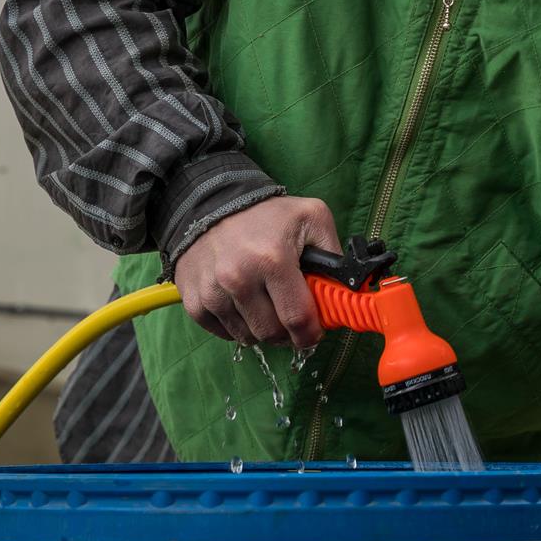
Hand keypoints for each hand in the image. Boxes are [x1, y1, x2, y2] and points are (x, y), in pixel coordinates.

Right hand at [172, 196, 337, 348]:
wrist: (212, 203)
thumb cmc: (267, 214)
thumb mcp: (312, 217)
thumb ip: (334, 253)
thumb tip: (347, 290)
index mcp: (272, 260)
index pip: (298, 319)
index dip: (311, 334)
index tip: (314, 332)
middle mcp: (238, 279)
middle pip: (272, 333)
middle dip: (287, 332)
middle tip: (290, 316)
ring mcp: (212, 292)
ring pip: (247, 337)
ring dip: (261, 329)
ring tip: (266, 305)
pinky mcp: (193, 300)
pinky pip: (223, 333)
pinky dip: (236, 327)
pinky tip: (243, 305)